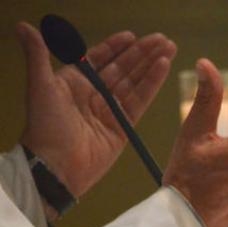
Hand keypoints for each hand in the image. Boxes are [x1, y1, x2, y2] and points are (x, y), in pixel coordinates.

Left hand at [16, 22, 175, 197]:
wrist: (56, 166)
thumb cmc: (46, 126)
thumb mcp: (40, 87)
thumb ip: (37, 56)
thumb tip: (24, 26)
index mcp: (74, 82)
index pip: (99, 59)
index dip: (116, 46)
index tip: (132, 36)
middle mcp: (94, 94)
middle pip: (123, 68)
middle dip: (142, 52)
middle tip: (163, 39)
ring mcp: (110, 110)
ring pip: (135, 81)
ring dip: (152, 64)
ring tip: (170, 48)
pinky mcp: (124, 126)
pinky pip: (140, 100)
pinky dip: (152, 83)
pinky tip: (163, 67)